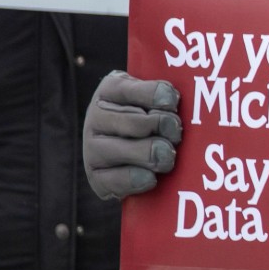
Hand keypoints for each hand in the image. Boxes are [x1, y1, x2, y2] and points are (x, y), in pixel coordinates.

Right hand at [83, 71, 182, 199]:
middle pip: (138, 123)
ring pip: (128, 151)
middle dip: (164, 127)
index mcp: (111, 89)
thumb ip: (164, 93)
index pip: (135, 89)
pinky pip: (117, 180)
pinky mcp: (95, 177)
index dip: (161, 97)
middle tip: (176, 134)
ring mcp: (92, 148)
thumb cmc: (147, 114)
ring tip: (168, 156)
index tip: (174, 104)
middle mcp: (95, 117)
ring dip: (155, 155)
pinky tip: (152, 177)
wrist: (124, 149)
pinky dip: (139, 179)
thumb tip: (176, 98)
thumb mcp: (151, 95)